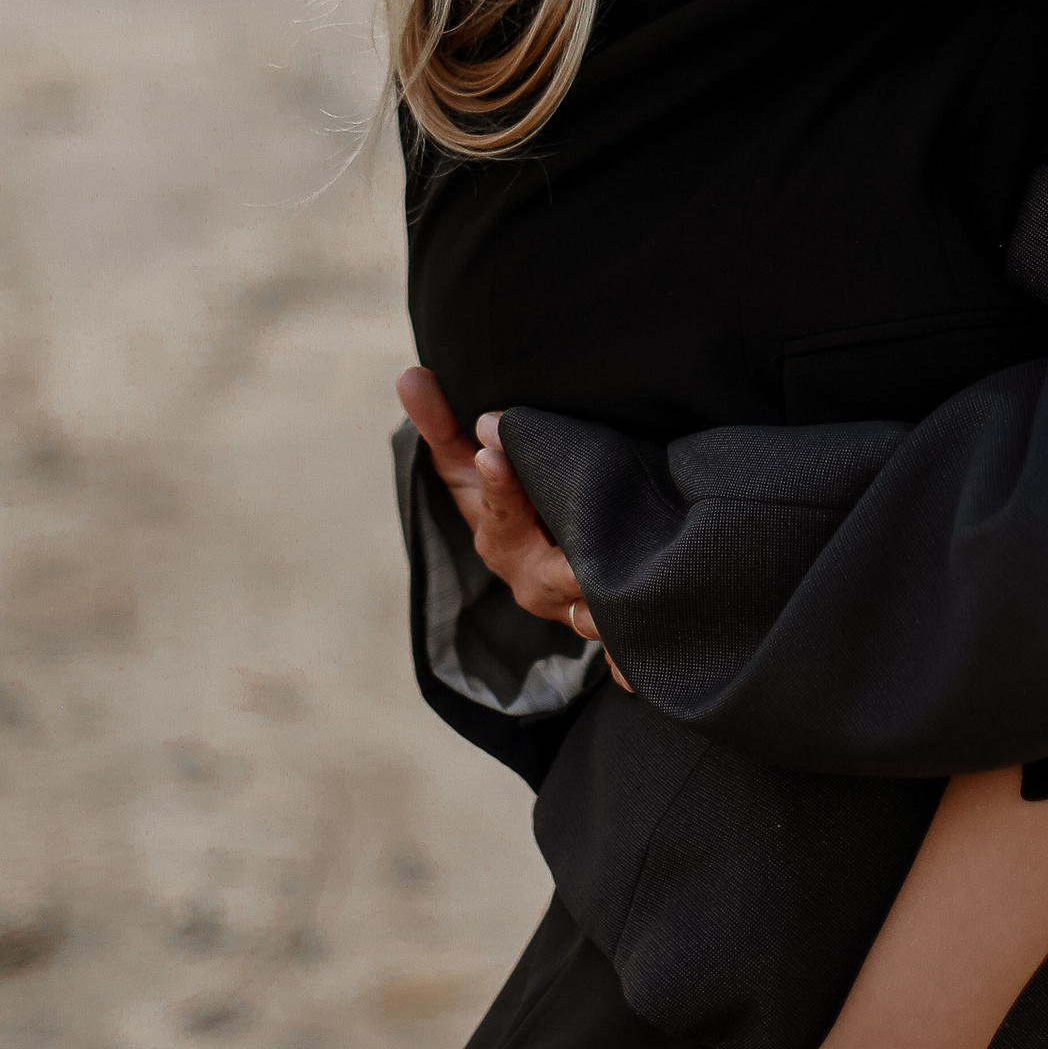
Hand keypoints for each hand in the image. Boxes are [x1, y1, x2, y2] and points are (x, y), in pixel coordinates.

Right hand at [394, 370, 630, 688]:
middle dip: (561, 550)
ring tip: (617, 588)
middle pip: (544, 564)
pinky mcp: (606, 630)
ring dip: (601, 604)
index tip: (492, 449)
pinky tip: (637, 675)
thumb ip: (444, 425)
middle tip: (571, 535)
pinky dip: (625, 663)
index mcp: (498, 535)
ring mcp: (569, 608)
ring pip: (585, 607)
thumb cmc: (513, 500)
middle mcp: (531, 578)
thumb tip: (410, 373)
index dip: (496, 481)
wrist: (554, 564)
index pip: (493, 505)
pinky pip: (616, 649)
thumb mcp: (473, 465)